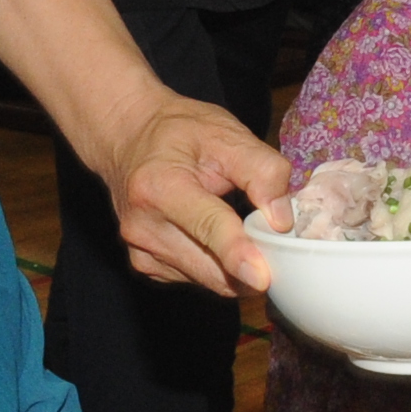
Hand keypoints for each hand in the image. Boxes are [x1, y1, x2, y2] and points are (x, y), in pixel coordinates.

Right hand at [97, 89, 294, 294]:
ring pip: (210, 279)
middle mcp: (143, 227)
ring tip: (241, 226)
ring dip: (236, 265)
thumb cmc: (178, 132)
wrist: (128, 137)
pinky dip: (218, 265)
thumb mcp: (226, 134)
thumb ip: (262, 171)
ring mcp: (141, 251)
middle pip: (211, 267)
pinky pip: (198, 278)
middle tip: (276, 240)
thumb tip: (282, 220)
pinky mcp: (146, 266)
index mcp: (160, 187)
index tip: (261, 278)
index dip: (237, 252)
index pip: (208, 226)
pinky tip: (216, 236)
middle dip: (253, 262)